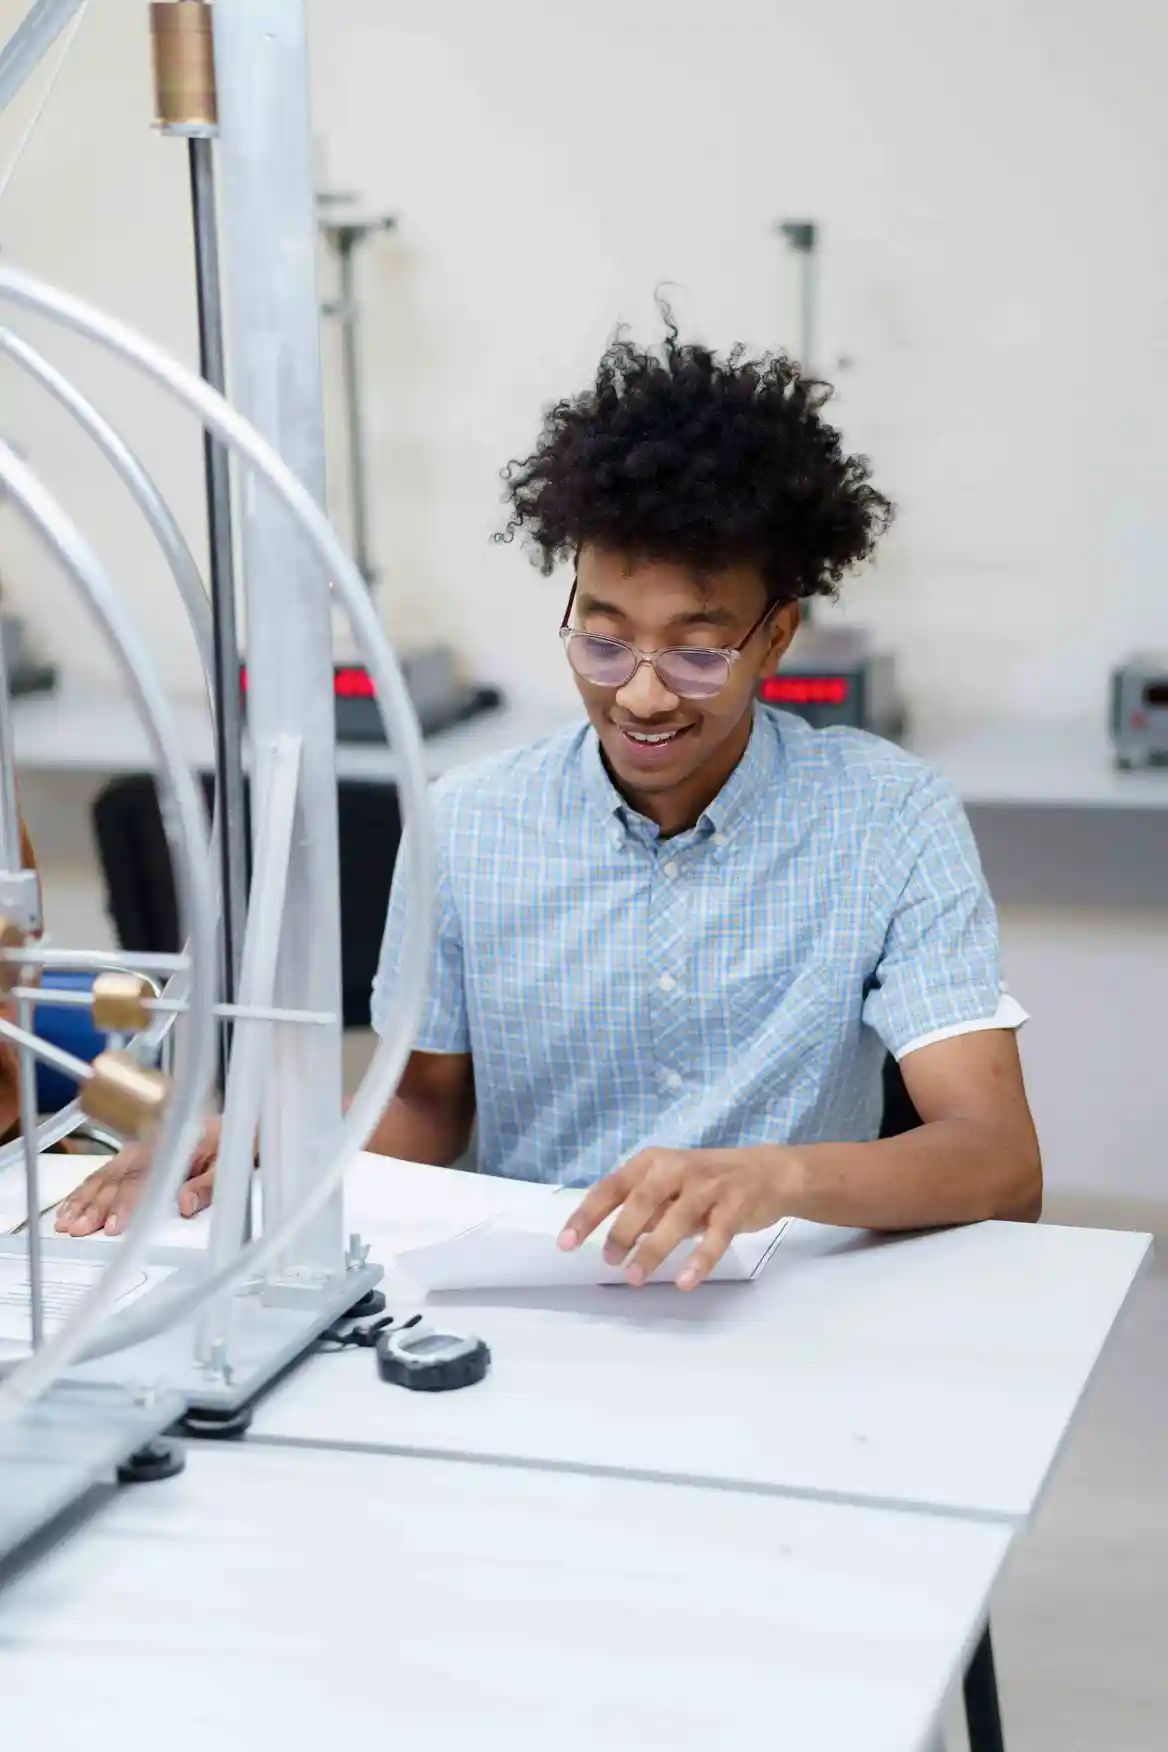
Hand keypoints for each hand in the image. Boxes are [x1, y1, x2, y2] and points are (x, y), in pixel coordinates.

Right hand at [54, 1115, 221, 1237]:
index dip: (126, 1202)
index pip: (144, 1176)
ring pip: (106, 1174)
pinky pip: (106, 1171)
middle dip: (95, 1205)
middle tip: (78, 1228)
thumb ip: (208, 1185)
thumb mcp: (229, 1164)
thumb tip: (185, 1204)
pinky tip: (72, 1205)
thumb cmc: (231, 1142)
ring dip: (85, 1198)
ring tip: (66, 1222)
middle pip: (118, 1177)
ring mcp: (140, 1147)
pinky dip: (86, 1189)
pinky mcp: (135, 1153)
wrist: (237, 1124)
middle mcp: (151, 1143)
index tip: (112, 1224)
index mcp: (173, 1142)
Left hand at [557, 1145, 797, 1289]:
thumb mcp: (669, 1189)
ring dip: (653, 1249)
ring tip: (635, 1278)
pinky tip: (685, 1281)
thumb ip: (642, 1211)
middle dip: (621, 1231)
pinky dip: (700, 1259)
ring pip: (676, 1217)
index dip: (587, 1215)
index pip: (611, 1187)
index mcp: (652, 1162)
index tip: (566, 1243)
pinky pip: (716, 1235)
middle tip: (608, 1261)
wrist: (766, 1172)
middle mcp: (676, 1168)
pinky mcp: (735, 1204)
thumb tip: (609, 1241)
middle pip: (642, 1199)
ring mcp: (707, 1185)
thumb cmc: (706, 1182)